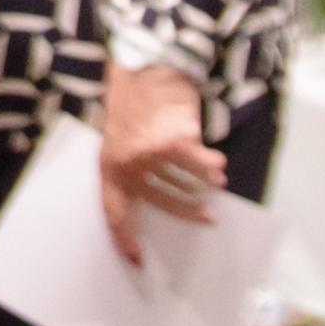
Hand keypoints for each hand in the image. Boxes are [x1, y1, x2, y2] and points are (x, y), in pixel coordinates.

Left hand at [96, 58, 224, 266]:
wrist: (144, 64)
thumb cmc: (131, 100)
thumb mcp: (115, 136)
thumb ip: (128, 165)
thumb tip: (154, 198)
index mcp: (108, 165)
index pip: (114, 211)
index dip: (124, 238)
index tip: (137, 261)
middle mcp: (128, 165)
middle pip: (164, 204)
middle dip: (188, 212)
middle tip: (206, 217)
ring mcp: (153, 157)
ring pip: (189, 184)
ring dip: (204, 183)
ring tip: (213, 179)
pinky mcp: (177, 144)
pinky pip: (204, 167)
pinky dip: (213, 166)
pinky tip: (216, 163)